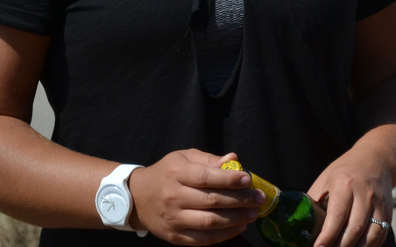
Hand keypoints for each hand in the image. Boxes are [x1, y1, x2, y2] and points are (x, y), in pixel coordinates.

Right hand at [127, 150, 262, 244]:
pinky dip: (223, 235)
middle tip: (259, 198)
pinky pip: (202, 240)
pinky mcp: (175, 236)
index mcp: (177, 173)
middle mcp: (174, 197)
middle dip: (240, 200)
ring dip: (236, 219)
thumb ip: (209, 159)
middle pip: (212, 201)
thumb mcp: (184, 158)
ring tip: (253, 214)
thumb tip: (233, 159)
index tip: (248, 179)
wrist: (137, 197)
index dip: (230, 179)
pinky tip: (239, 227)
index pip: (207, 177)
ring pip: (209, 222)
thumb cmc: (166, 173)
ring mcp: (174, 219)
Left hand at [307, 152, 394, 246]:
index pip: (337, 216)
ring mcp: (379, 204)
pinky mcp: (388, 212)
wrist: (376, 160)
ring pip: (370, 236)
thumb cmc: (344, 172)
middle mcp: (365, 194)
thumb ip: (314, 203)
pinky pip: (380, 236)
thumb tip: (301, 228)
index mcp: (345, 184)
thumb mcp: (325, 181)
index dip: (327, 236)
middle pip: (354, 229)